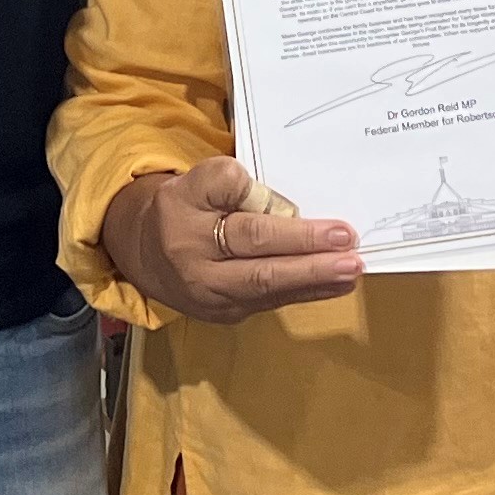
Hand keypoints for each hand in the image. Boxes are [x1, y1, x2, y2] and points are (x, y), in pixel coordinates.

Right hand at [100, 158, 362, 322]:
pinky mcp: (228, 314)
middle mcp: (199, 270)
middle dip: (310, 261)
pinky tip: (334, 284)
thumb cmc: (179, 208)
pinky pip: (271, 301)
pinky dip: (305, 291)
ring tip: (351, 271)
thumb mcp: (191, 180)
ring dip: (315, 281)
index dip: (291, 230)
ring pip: (269, 290)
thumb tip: (270, 200)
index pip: (245, 227)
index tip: (330, 225)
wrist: (144, 253)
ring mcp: (214, 299)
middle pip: (261, 270)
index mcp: (185, 227)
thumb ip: (226, 181)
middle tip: (350, 253)